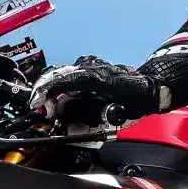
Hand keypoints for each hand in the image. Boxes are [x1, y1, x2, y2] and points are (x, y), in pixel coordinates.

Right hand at [29, 61, 159, 121]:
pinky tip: (69, 102)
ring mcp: (90, 65)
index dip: (44, 92)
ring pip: (63, 77)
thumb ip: (85, 118)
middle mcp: (89, 67)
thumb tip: (66, 123)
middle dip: (47, 95)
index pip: (60, 80)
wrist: (151, 87)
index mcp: (93, 76)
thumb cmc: (135, 101)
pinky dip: (66, 90)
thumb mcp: (111, 115)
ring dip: (56, 93)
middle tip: (46, 112)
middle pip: (57, 77)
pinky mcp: (92, 68)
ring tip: (56, 110)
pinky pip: (73, 78)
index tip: (36, 104)